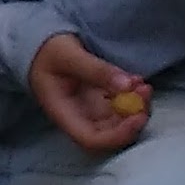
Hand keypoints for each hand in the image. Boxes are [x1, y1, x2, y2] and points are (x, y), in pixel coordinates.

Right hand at [28, 31, 152, 154]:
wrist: (39, 44)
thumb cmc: (47, 51)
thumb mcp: (68, 55)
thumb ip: (96, 70)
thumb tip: (127, 86)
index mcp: (63, 114)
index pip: (91, 139)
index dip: (117, 135)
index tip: (138, 116)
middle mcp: (79, 118)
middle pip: (110, 134)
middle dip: (133, 119)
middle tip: (144, 92)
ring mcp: (91, 110)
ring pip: (120, 122)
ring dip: (137, 107)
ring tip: (142, 84)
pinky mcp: (100, 101)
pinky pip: (122, 108)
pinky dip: (134, 98)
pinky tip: (137, 81)